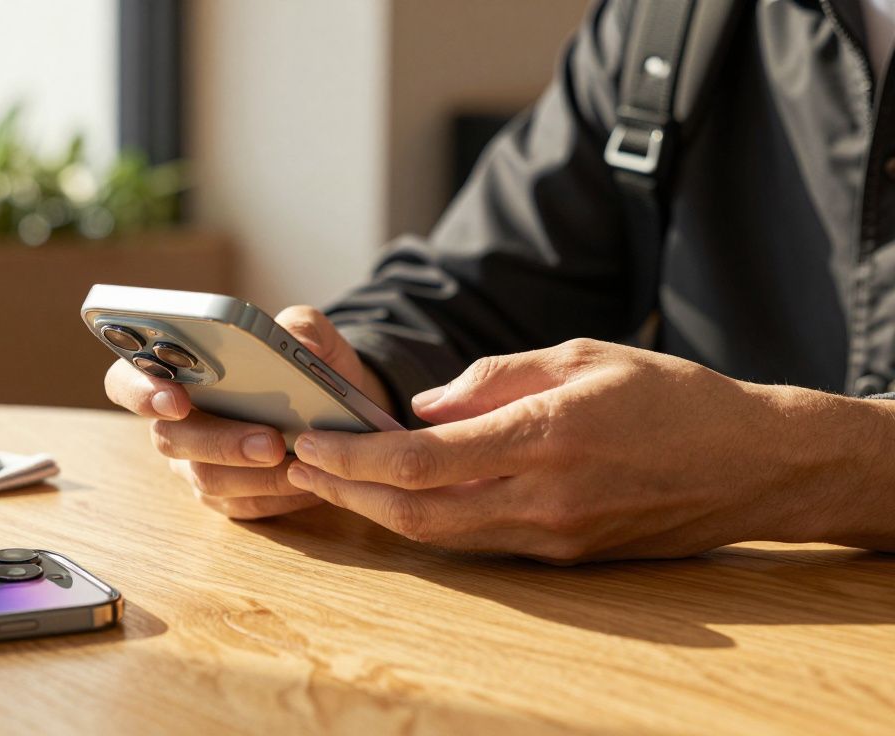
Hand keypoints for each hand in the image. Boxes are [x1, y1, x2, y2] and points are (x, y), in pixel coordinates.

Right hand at [105, 305, 391, 518]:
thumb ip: (301, 327)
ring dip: (253, 473)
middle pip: (169, 438)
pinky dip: (277, 493)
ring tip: (296, 460)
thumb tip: (300, 344)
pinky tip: (307, 479)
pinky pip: (241, 505)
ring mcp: (196, 464)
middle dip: (220, 440)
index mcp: (174, 372)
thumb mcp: (309, 335)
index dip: (140, 390)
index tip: (174, 397)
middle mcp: (175, 423)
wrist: (333, 411)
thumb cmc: (304, 366)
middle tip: (270, 440)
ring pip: (205, 477)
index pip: (127, 380)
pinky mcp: (226, 498)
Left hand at [286, 338, 894, 562]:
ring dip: (379, 512)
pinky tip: (399, 496)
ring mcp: (554, 538)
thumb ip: (494, 378)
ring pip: (440, 537)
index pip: (422, 459)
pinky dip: (428, 521)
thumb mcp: (582, 356)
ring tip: (334, 481)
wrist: (755, 465)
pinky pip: (477, 542)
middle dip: (347, 491)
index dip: (353, 456)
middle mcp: (544, 498)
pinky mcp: (564, 558)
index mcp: (547, 435)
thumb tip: (423, 406)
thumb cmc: (672, 396)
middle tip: (300, 464)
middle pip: (416, 513)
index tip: (309, 440)